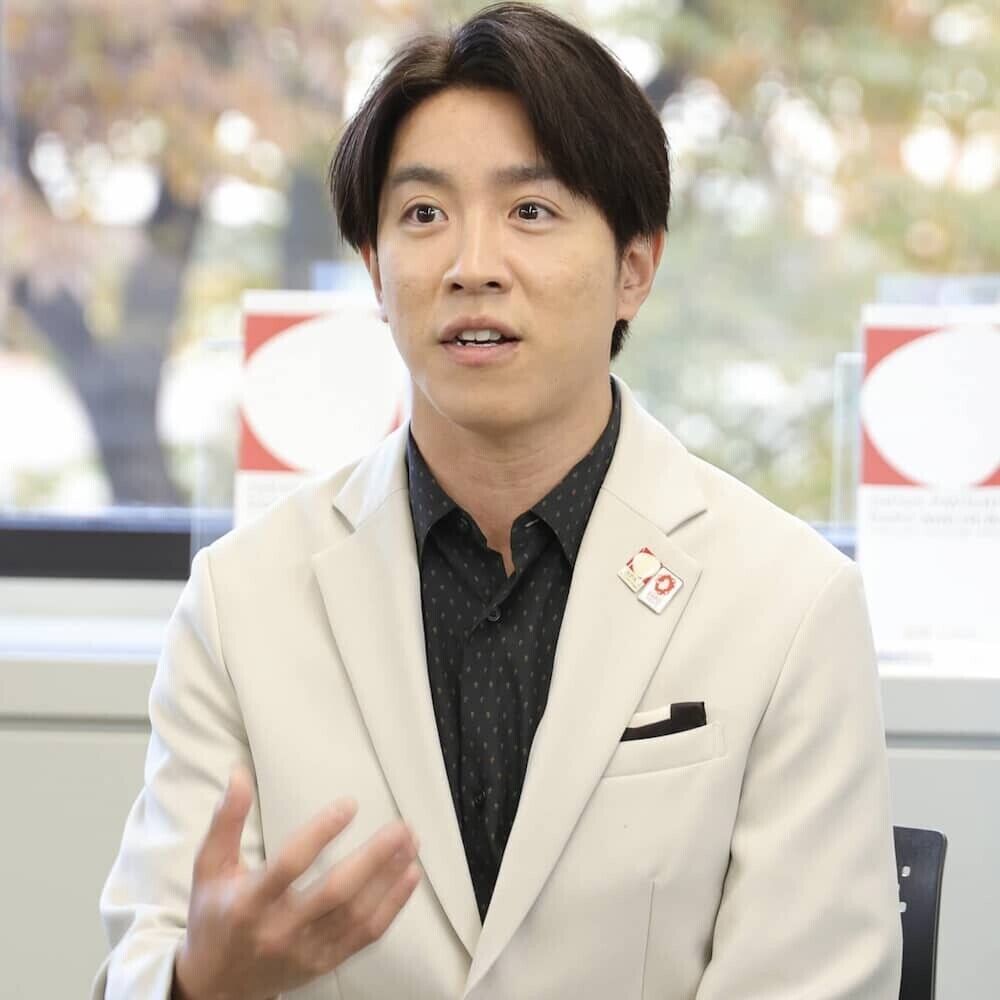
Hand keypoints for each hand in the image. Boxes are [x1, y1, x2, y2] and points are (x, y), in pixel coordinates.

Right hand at [172, 766, 420, 999]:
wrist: (216, 986)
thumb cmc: (214, 915)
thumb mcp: (209, 867)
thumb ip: (226, 820)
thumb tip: (239, 773)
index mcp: (249, 903)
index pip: (290, 864)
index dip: (321, 833)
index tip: (350, 805)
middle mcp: (279, 930)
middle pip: (335, 893)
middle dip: (373, 858)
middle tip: (401, 826)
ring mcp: (305, 951)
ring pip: (356, 914)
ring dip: (389, 877)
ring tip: (411, 842)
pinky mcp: (324, 964)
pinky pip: (365, 936)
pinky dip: (392, 906)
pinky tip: (410, 876)